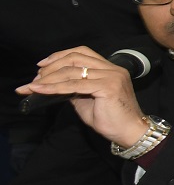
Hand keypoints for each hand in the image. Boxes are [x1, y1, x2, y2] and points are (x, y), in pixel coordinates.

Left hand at [15, 46, 147, 146]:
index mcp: (110, 69)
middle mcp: (112, 69)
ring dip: (48, 78)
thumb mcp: (87, 99)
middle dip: (51, 66)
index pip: (82, 52)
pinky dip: (54, 87)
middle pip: (75, 57)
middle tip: (35, 78)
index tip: (42, 65)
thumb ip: (75, 88)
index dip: (60, 55)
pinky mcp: (108, 87)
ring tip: (33, 86)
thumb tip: (54, 83)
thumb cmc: (111, 119)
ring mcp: (111, 77)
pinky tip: (40, 90)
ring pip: (73, 70)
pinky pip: (75, 85)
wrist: (129, 133)